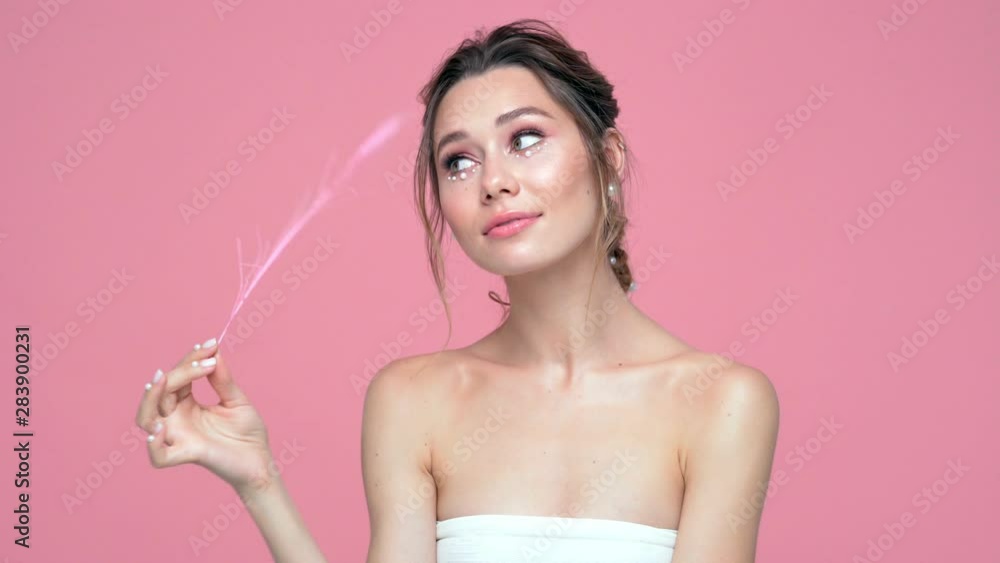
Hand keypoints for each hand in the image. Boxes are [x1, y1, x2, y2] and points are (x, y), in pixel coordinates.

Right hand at [135, 338, 273, 493]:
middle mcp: (177, 420)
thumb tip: (214, 350)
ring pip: (146, 420)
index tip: (211, 345)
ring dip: (149, 400)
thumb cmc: (247, 433)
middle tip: (205, 362)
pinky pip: (159, 457)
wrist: (260, 461)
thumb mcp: (236, 400)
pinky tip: (159, 429)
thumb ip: (222, 379)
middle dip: (179, 372)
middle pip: (160, 392)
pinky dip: (153, 446)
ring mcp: (179, 437)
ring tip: (163, 381)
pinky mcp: (188, 454)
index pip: (177, 378)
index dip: (190, 360)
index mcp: (186, 405)